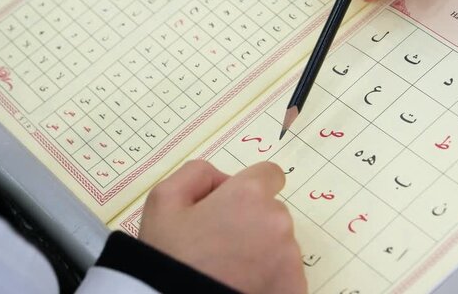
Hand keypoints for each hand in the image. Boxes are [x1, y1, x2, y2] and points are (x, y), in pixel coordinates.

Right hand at [139, 160, 305, 293]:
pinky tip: (241, 284)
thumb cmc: (169, 258)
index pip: (270, 174)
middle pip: (273, 212)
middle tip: (220, 247)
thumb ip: (196, 174)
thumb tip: (222, 179)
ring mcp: (290, 258)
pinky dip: (269, 279)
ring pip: (281, 244)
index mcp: (249, 195)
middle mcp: (278, 221)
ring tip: (229, 270)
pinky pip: (285, 274)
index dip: (249, 189)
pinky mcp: (294, 287)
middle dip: (252, 223)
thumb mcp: (162, 203)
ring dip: (261, 252)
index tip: (233, 209)